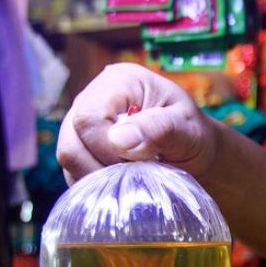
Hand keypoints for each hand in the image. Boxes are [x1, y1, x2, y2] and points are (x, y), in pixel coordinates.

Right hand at [57, 63, 218, 183]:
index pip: (90, 117)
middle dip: (104, 166)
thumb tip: (118, 139)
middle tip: (140, 173)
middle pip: (71, 138)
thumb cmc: (194, 136)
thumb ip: (159, 130)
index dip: (109, 149)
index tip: (142, 162)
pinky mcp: (82, 147)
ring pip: (69, 157)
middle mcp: (93, 97)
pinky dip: (96, 185)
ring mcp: (82, 123)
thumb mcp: (189, 130)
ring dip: (99, 178)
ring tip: (134, 179)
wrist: (196, 153)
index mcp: (120, 82)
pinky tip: (123, 184)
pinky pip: (74, 171)